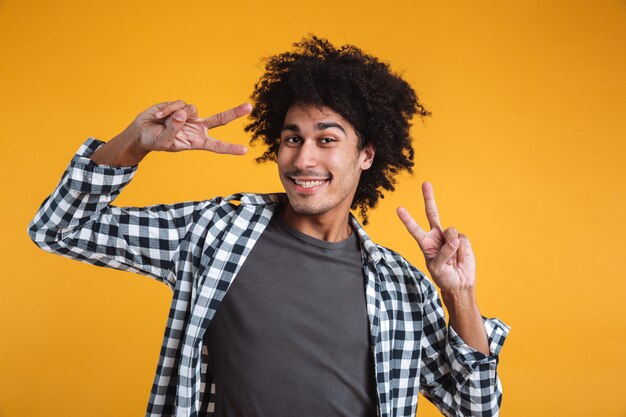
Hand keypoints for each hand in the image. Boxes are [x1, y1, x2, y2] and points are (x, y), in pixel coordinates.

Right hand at [132, 100, 250, 153]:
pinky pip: (179, 103)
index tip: (244, 150)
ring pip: (192, 109)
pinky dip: (168, 109)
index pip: (216, 145)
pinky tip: (159, 115)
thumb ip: (174, 129)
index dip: (230, 148)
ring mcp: (190, 116)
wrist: (141, 131)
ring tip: (162, 120)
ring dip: (176, 114)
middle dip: (234, 112)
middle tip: (250, 107)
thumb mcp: (164, 141)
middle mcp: (197, 127)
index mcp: (197, 141)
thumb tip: (183, 113)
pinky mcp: (180, 105)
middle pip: (220, 119)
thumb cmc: (154, 141)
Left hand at [397, 182, 475, 292]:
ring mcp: (450, 236)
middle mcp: (436, 235)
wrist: (459, 283)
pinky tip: (460, 260)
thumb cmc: (443, 276)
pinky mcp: (462, 240)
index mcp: (425, 242)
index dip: (407, 219)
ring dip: (453, 248)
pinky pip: (462, 240)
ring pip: (451, 232)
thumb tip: (453, 240)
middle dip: (429, 198)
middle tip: (426, 183)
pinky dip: (462, 252)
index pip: (415, 229)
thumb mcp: (437, 268)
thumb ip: (443, 253)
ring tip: (453, 261)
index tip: (399, 209)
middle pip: (432, 213)